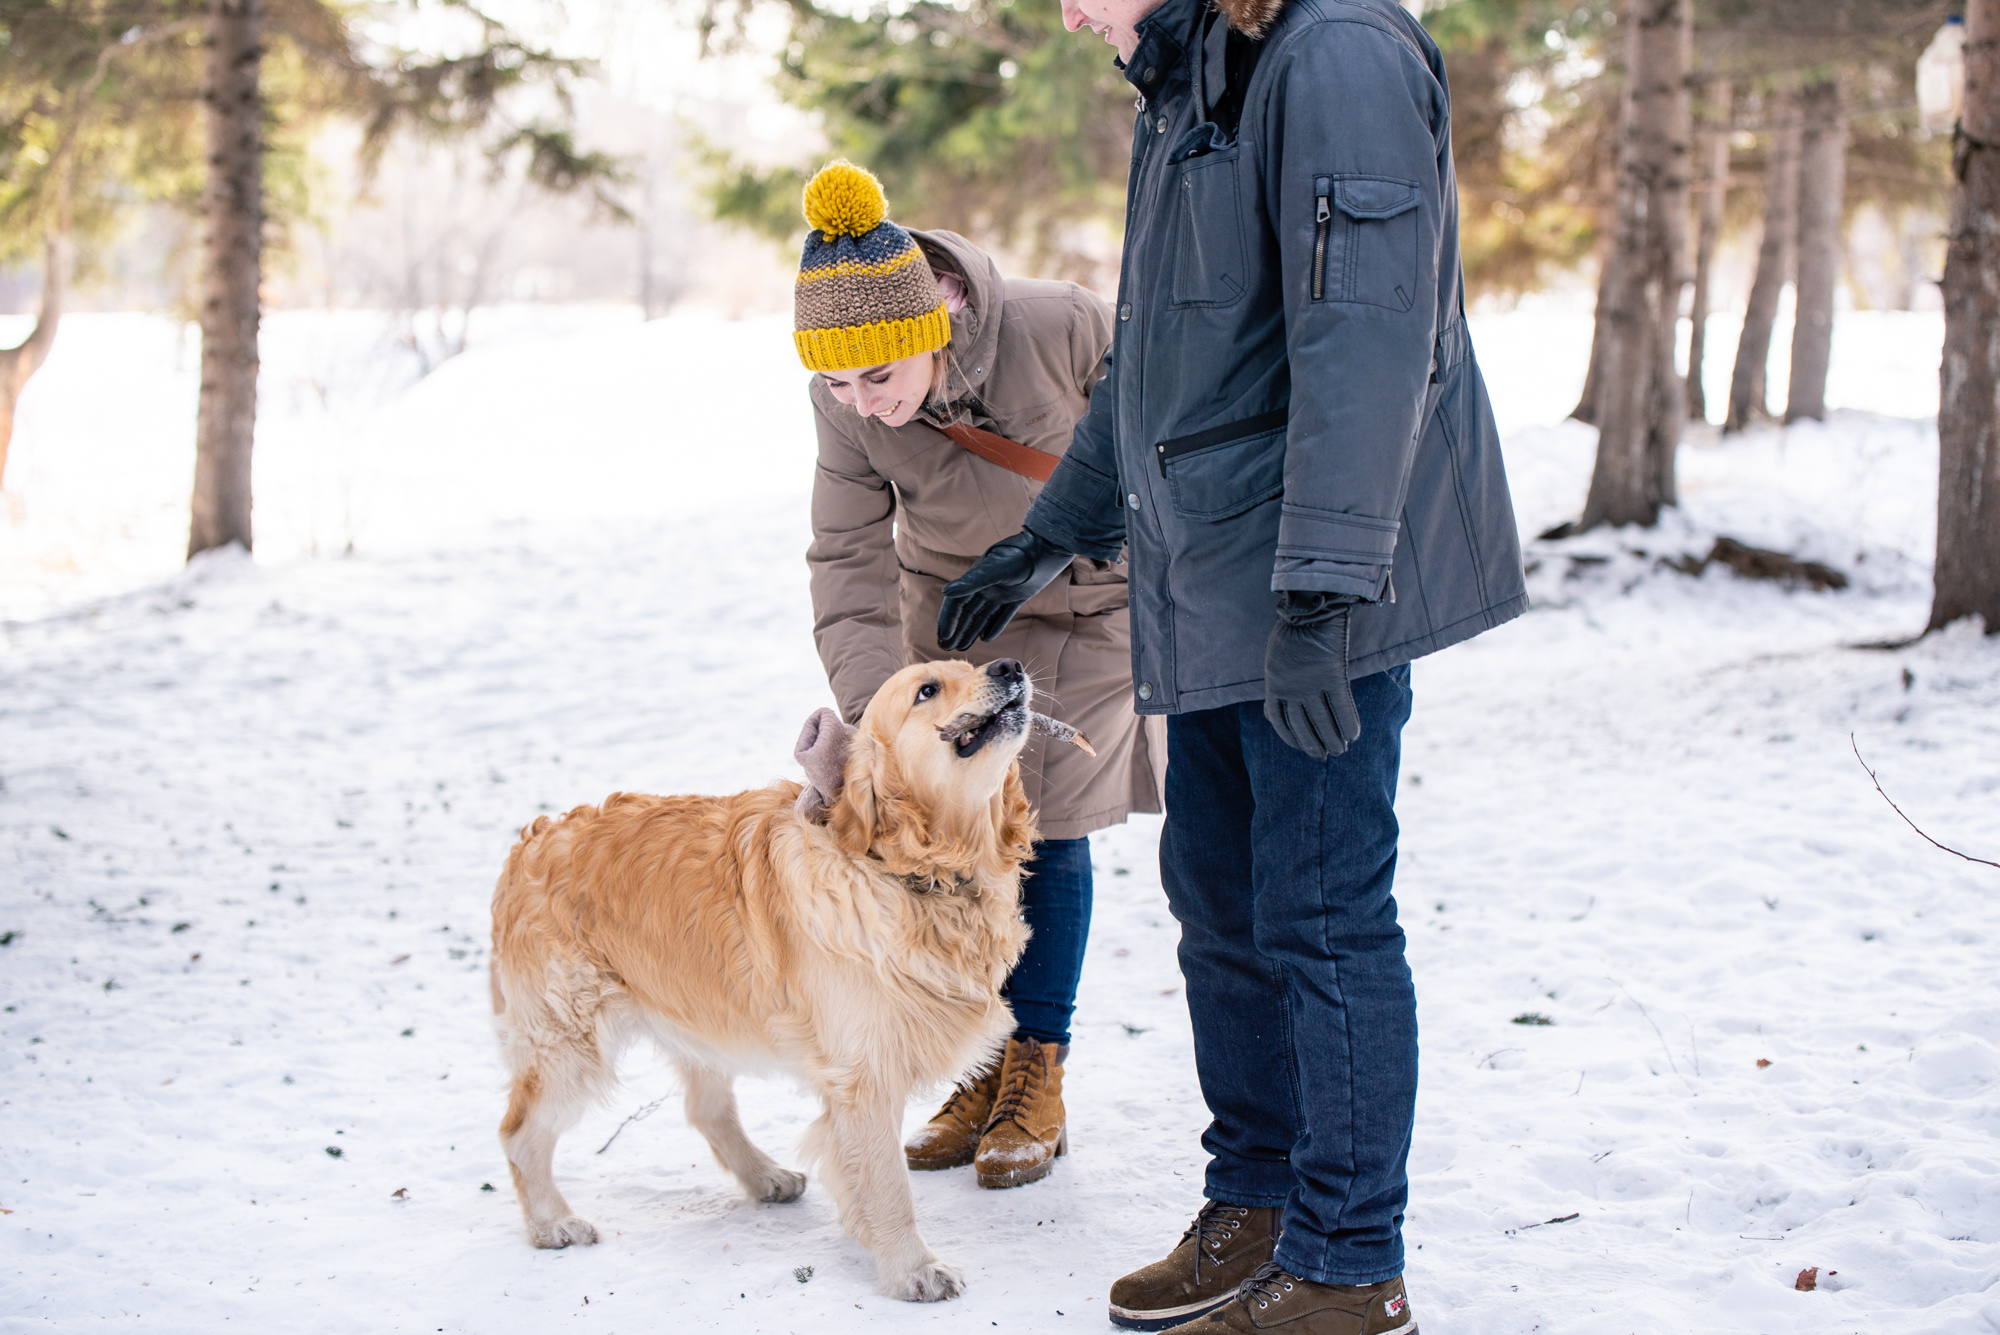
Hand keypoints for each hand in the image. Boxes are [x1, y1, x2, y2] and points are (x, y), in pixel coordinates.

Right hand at [936, 528, 1073, 650]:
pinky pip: (1002, 615)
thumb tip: (945, 592)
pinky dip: (994, 626)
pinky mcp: (1017, 596)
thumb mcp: (994, 570)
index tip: (943, 637)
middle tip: (946, 648)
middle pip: (967, 612)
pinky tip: (986, 639)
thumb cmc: (1019, 557)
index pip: (957, 604)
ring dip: (971, 631)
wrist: (1046, 550)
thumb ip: (971, 583)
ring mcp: (1001, 592)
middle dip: (956, 630)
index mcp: (976, 580)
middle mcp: (986, 587)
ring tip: (961, 647)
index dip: (948, 621)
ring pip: (982, 616)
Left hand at [1263, 592, 1361, 759]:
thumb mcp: (1275, 657)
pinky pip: (1341, 706)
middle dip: (1313, 744)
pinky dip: (1348, 723)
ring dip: (1332, 739)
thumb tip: (1275, 701)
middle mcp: (1290, 688)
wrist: (1307, 607)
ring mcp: (1310, 683)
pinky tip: (1354, 735)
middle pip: (1302, 726)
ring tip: (1341, 751)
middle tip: (1324, 755)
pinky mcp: (1331, 675)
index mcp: (1274, 684)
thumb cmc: (1293, 628)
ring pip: (1322, 721)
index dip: (1290, 737)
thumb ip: (1279, 680)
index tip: (1300, 747)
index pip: (1279, 720)